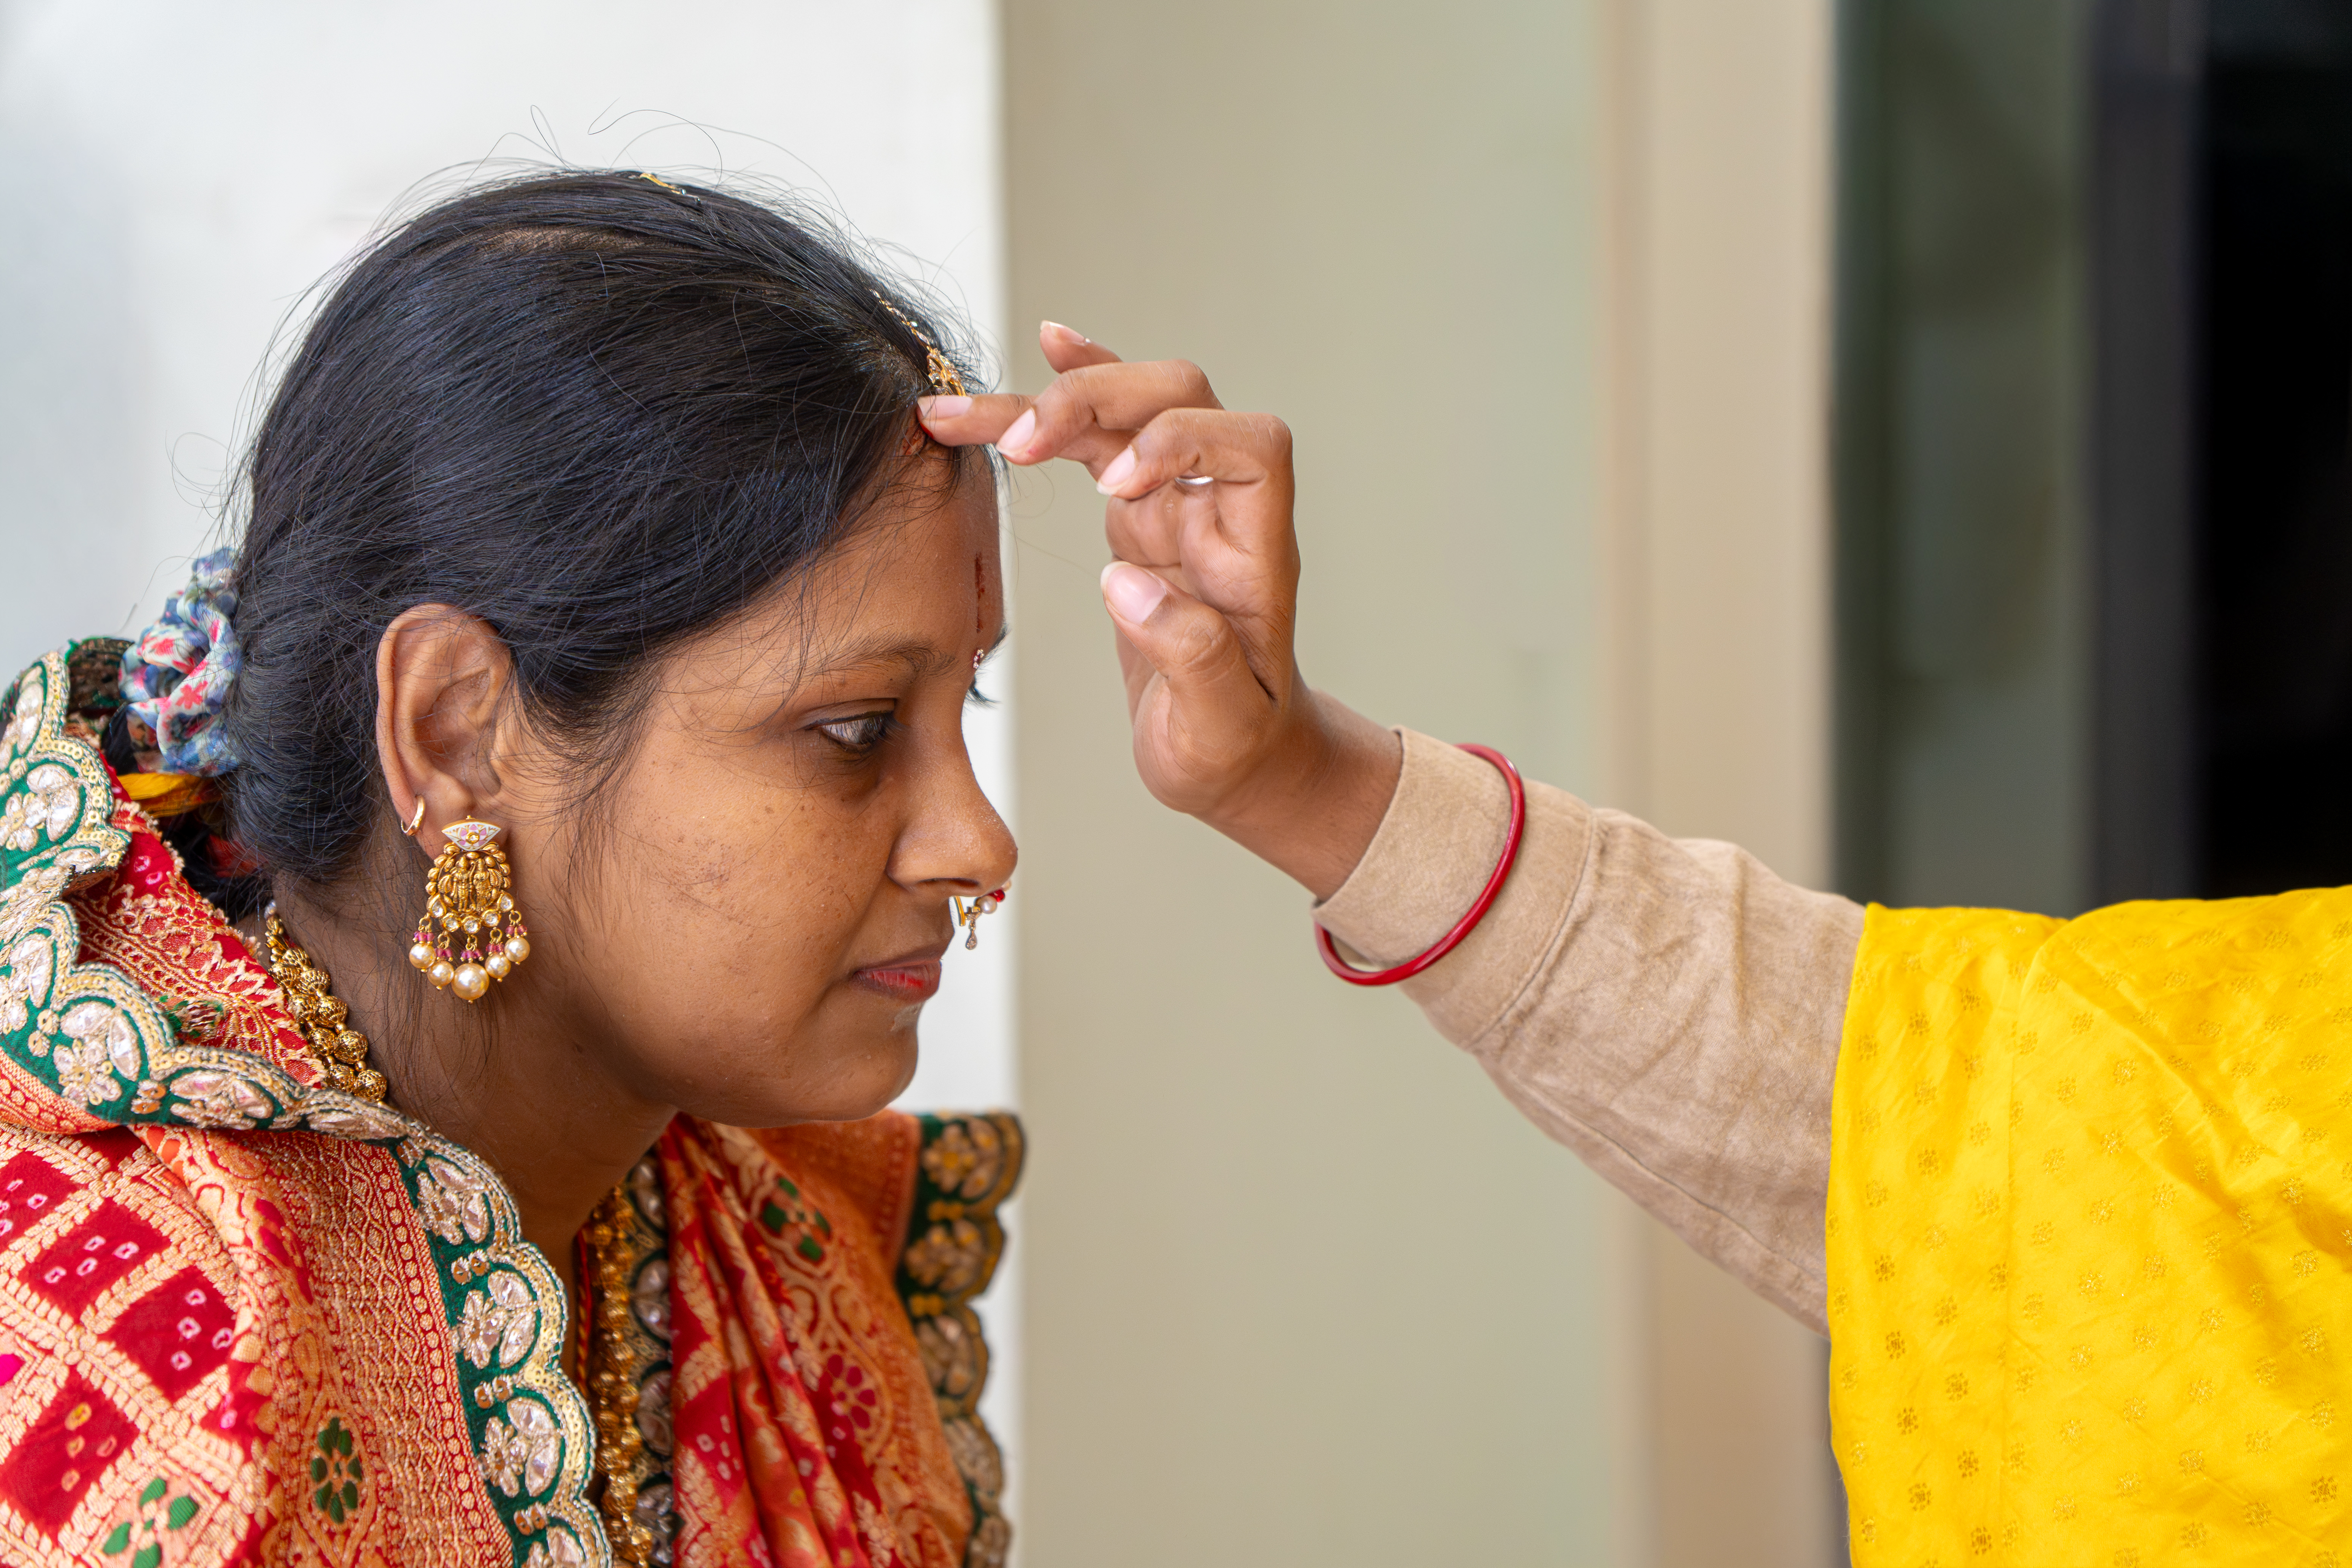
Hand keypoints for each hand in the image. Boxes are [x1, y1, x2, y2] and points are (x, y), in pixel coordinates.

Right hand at [919, 322, 1399, 897]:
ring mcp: (1177, 503)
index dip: (1183, 440)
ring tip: (961, 414)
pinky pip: (1105, 436)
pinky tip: (1044, 348)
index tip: (1117, 487)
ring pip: (1126, 408)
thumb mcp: (1220, 726)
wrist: (1237, 758)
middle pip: (1179, 396)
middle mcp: (1221, 509)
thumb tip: (1123, 582)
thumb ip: (1190, 655)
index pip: (1250, 444)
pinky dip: (1071, 395)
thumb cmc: (1236, 746)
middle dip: (1099, 398)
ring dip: (1054, 398)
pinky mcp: (1137, 514)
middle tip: (1021, 441)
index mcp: (1256, 552)